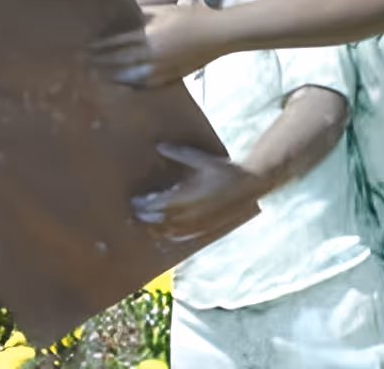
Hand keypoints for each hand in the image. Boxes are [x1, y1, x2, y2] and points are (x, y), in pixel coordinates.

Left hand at [92, 4, 223, 87]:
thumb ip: (141, 12)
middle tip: (82, 66)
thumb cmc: (191, 18)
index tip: (83, 48)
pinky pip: (145, 85)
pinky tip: (122, 86)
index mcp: (148, 36)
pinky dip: (131, 85)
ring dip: (113, 77)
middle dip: (100, 64)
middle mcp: (152, 55)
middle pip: (118, 62)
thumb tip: (119, 12)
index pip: (115, 44)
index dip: (98, 47)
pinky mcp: (169, 78)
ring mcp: (161, 70)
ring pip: (129, 77)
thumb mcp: (164, 10)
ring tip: (97, 78)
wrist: (218, 35)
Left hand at [132, 144, 263, 241]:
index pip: (160, 204)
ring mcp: (200, 223)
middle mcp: (192, 212)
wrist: (248, 185)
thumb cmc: (223, 170)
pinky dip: (173, 237)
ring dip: (158, 231)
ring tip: (147, 226)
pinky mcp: (207, 229)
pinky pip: (186, 238)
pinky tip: (166, 235)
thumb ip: (179, 153)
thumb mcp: (201, 159)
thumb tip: (159, 146)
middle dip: (147, 219)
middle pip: (162, 221)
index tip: (135, 201)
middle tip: (134, 215)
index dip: (146, 205)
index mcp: (189, 195)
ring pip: (172, 232)